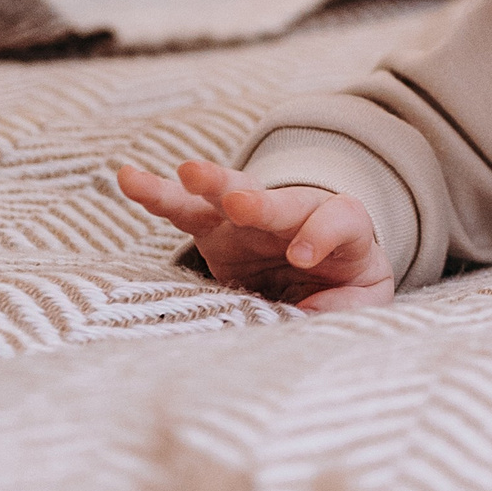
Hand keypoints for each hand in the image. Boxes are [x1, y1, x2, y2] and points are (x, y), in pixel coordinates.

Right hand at [117, 158, 394, 312]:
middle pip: (281, 202)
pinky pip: (184, 210)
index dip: (321, 234)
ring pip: (229, 194)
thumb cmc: (347, 289)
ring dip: (210, 183)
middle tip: (239, 202)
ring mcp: (252, 220)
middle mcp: (296, 217)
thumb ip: (343, 307)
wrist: (325, 277)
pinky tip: (129, 178)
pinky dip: (158, 195)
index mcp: (344, 233)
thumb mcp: (361, 302)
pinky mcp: (215, 230)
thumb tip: (306, 317)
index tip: (302, 257)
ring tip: (188, 172)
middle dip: (260, 202)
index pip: (339, 220)